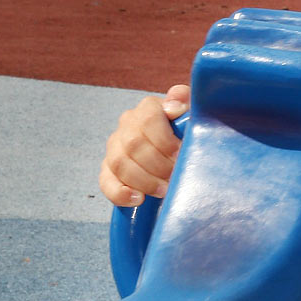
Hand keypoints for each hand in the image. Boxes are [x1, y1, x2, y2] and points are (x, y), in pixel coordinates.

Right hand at [98, 84, 186, 207]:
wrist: (180, 158)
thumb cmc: (188, 137)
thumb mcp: (193, 118)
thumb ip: (186, 103)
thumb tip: (177, 101)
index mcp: (149, 109)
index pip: (148, 118)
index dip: (164, 139)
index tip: (180, 155)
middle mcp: (128, 125)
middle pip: (133, 144)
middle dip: (157, 165)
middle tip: (174, 177)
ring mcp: (115, 147)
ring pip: (119, 163)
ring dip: (144, 180)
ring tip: (163, 191)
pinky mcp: (109, 170)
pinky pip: (106, 182)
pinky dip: (120, 193)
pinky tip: (138, 199)